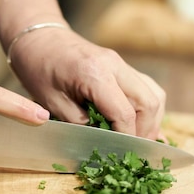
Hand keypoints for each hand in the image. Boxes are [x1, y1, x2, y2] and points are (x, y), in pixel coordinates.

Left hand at [8, 26, 165, 139]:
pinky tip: (138, 124)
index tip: (120, 154)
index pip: (124, 113)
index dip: (126, 138)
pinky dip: (147, 108)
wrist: (39, 38)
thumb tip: (103, 143)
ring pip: (154, 94)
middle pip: (149, 102)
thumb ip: (80, 124)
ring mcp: (122, 63)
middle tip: (134, 151)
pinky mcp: (122, 66)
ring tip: (138, 140)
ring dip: (151, 120)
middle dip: (146, 131)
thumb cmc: (39, 70)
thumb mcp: (53, 103)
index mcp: (96, 74)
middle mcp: (115, 65)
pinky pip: (146, 88)